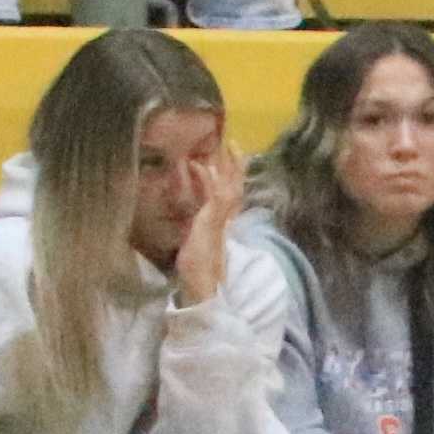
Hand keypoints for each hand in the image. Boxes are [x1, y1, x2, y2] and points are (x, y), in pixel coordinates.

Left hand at [172, 137, 241, 306]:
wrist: (204, 290)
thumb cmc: (197, 274)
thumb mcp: (198, 246)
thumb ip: (200, 231)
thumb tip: (196, 223)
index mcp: (223, 226)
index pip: (231, 198)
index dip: (233, 178)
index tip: (231, 159)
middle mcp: (225, 222)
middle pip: (236, 188)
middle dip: (237, 167)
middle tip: (235, 143)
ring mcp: (220, 222)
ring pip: (230, 188)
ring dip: (229, 166)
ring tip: (226, 144)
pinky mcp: (212, 223)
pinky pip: (214, 197)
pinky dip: (206, 179)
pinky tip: (196, 164)